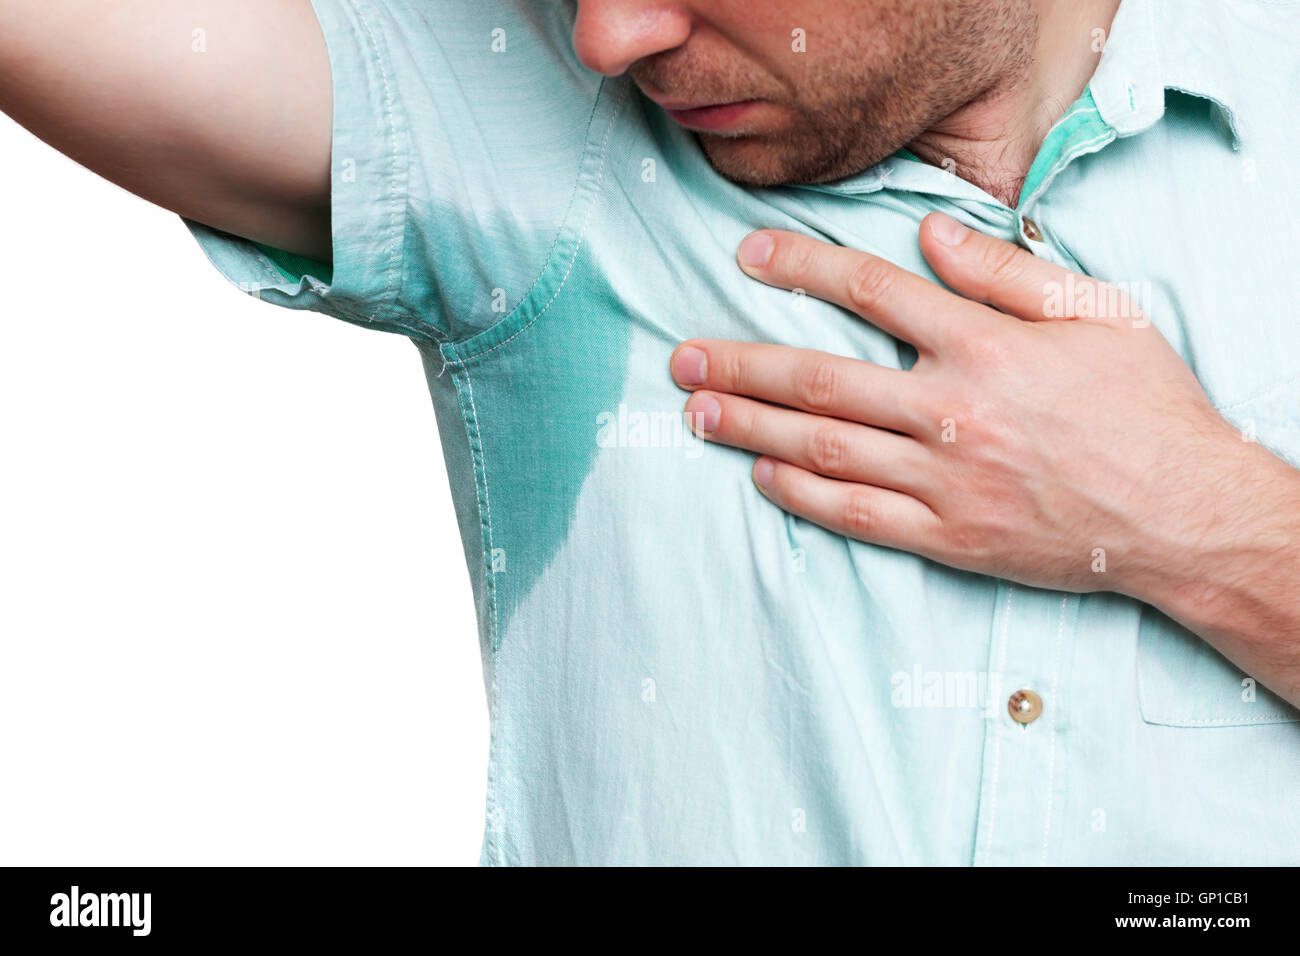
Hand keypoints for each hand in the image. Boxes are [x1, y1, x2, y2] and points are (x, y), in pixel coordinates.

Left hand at [670, 212, 1269, 600]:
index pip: (869, 289)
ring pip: (822, 446)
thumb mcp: (1097, 314)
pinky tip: (759, 473)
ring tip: (695, 410)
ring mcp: (944, 480)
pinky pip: (855, 513)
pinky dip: (801, 493)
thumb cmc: (1145, 407)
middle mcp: (951, 410)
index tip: (748, 257)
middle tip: (681, 355)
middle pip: (819, 377)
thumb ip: (1005, 271)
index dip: (799, 268)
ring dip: (749, 425)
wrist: (1184, 515)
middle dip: (740, 362)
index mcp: (984, 345)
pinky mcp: (947, 536)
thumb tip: (929, 233)